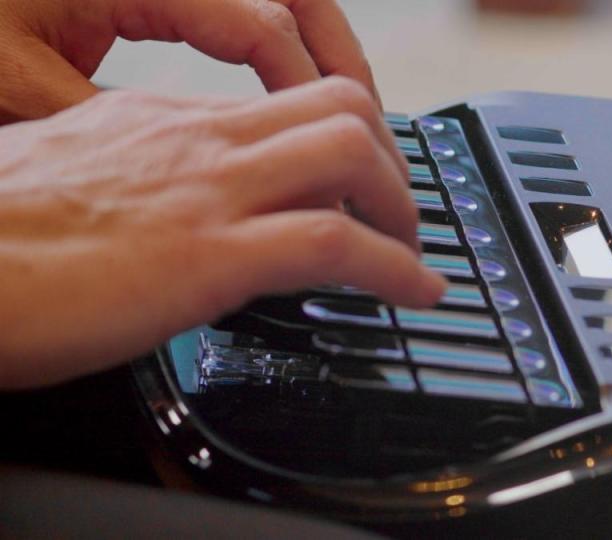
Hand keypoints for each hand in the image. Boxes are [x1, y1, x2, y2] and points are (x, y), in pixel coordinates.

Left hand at [0, 0, 378, 121]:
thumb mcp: (14, 90)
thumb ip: (108, 129)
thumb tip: (186, 177)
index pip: (263, 23)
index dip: (310, 91)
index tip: (335, 153)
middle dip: (343, 61)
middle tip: (372, 130)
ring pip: (280, 4)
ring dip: (321, 57)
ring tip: (348, 121)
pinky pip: (247, 21)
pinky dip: (282, 61)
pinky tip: (285, 106)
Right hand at [0, 80, 444, 388]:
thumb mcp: (83, 175)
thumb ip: (149, 174)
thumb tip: (188, 201)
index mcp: (170, 119)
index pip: (291, 100)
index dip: (349, 138)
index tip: (365, 180)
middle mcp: (202, 139)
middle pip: (342, 107)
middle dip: (393, 160)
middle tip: (402, 213)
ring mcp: (211, 191)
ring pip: (352, 153)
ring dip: (404, 207)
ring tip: (415, 251)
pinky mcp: (212, 253)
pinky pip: (337, 245)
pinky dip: (396, 269)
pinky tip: (417, 293)